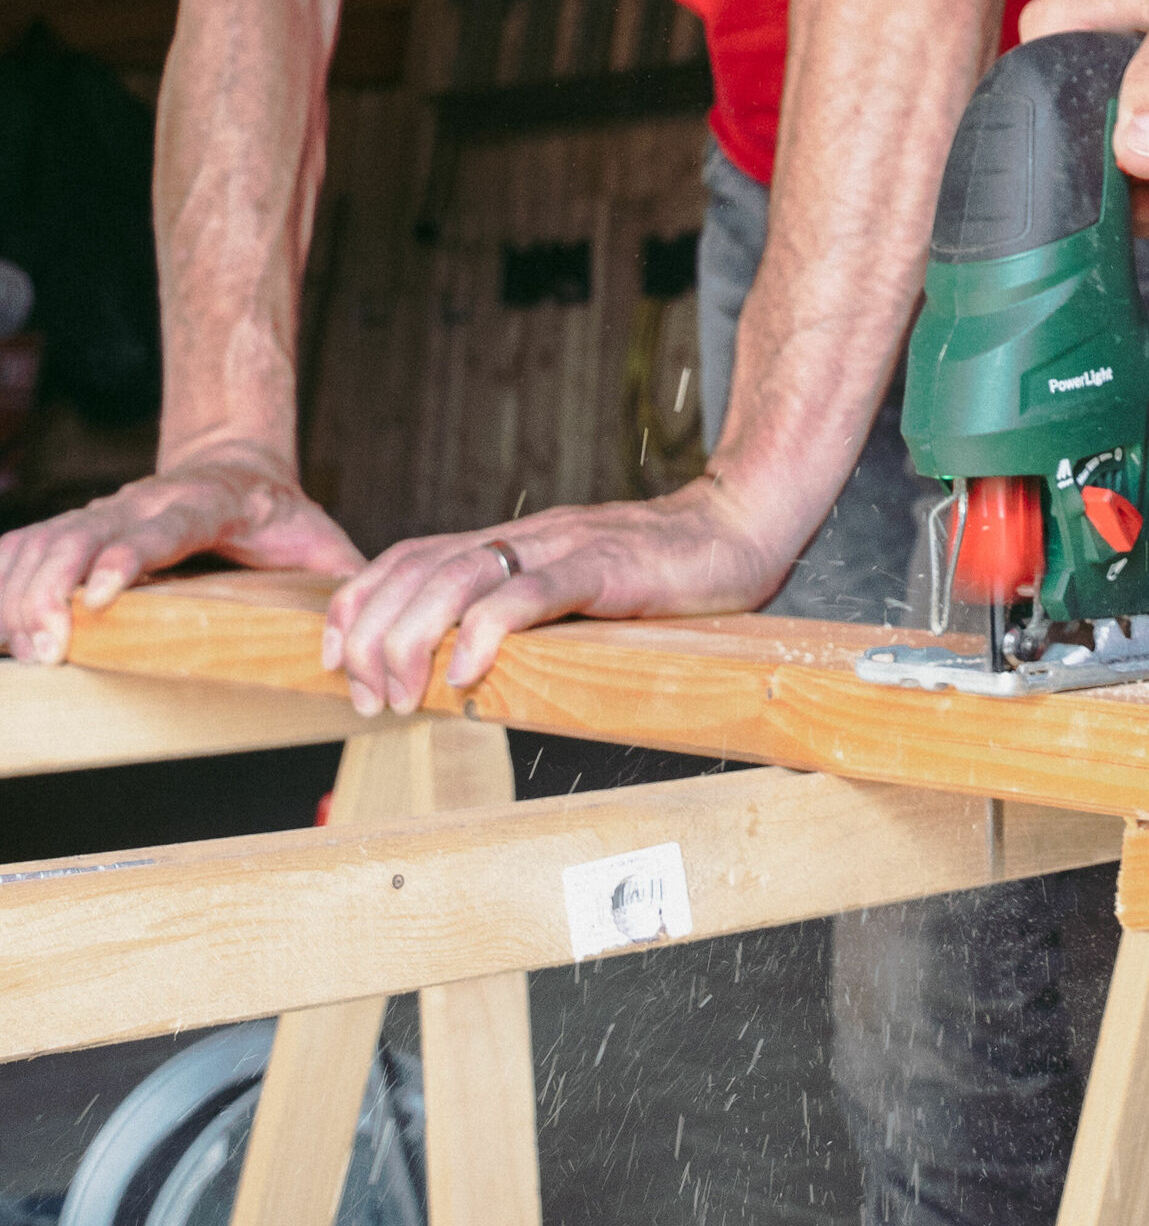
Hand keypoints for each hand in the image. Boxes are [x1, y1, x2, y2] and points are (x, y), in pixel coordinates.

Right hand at [0, 447, 360, 663]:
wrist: (239, 466)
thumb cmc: (280, 515)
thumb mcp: (320, 537)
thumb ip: (345, 580)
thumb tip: (370, 632)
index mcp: (206, 504)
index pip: (162, 529)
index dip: (127, 557)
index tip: (99, 596)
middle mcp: (144, 504)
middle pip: (84, 536)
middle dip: (54, 589)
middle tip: (45, 647)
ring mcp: (105, 514)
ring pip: (46, 542)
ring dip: (22, 593)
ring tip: (22, 649)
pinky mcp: (78, 530)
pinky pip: (24, 548)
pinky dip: (1, 580)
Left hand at [322, 479, 803, 715]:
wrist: (738, 527)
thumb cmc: (660, 572)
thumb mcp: (573, 590)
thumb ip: (523, 613)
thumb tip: (463, 672)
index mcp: (512, 542)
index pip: (409, 557)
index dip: (358, 603)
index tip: (332, 659)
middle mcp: (525, 537)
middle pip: (418, 571)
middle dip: (372, 636)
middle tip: (368, 698)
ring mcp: (562, 547)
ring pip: (459, 579)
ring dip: (414, 639)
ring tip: (402, 694)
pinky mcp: (605, 565)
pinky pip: (533, 592)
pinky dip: (489, 629)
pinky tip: (469, 670)